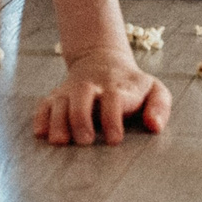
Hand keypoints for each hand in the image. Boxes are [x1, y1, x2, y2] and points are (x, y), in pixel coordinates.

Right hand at [33, 47, 170, 145]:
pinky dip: (41, 117)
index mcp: (117, 86)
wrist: (102, 59)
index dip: (113, 118)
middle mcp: (91, 86)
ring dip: (58, 120)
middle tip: (84, 141)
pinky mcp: (57, 96)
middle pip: (82, 94)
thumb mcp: (154, 90)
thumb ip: (160, 107)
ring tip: (60, 141)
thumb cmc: (132, 85)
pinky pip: (44, 104)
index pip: (114, 98)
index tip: (115, 140)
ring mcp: (71, 90)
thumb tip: (154, 126)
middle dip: (81, 117)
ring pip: (60, 100)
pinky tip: (40, 133)